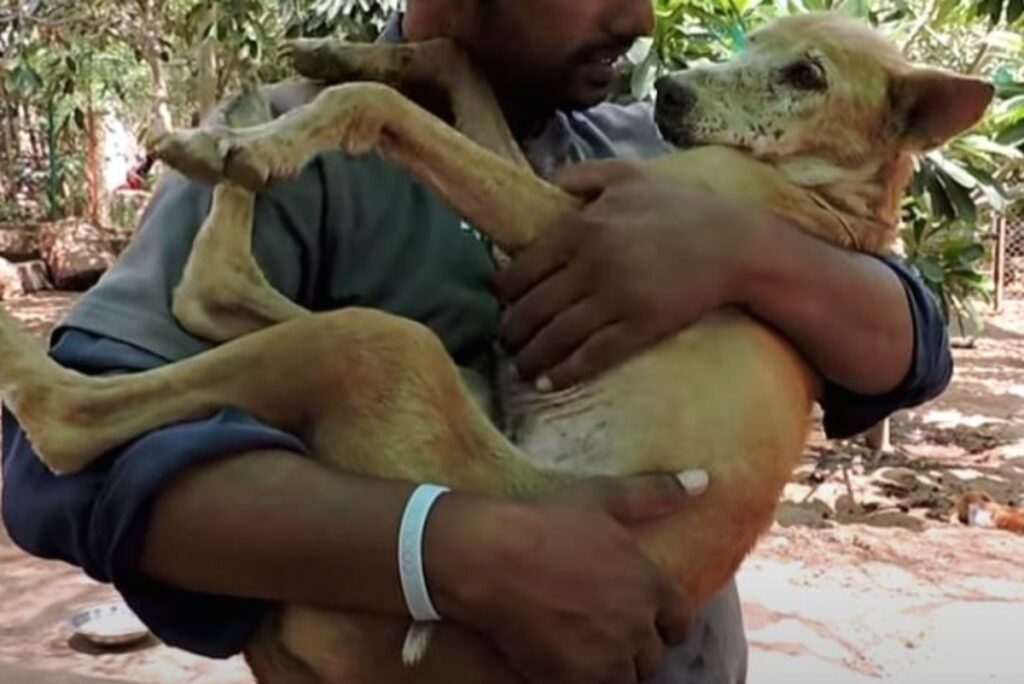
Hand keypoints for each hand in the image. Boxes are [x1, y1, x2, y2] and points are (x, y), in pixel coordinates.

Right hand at [425, 471, 707, 683]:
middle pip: (652, 655)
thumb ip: (655, 494)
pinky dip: (583, 677)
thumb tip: (703, 480)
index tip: (651, 619)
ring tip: (587, 647)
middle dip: (635, 644)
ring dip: (612, 665)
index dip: (666, 622)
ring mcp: (605, 657)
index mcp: (649, 585)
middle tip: (606, 629)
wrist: (492, 559)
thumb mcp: (602, 498)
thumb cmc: (545, 524)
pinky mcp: (572, 679)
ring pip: (625, 677)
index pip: (680, 620)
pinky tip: (563, 656)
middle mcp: (636, 626)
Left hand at [495, 159, 762, 389]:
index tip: (503, 303)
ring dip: (530, 358)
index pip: (521, 269)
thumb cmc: (682, 207)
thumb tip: (544, 184)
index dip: (504, 293)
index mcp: (581, 227)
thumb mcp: (629, 175)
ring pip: (555, 337)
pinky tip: (549, 383)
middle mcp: (591, 264)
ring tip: (521, 368)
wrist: (737, 243)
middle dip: (510, 331)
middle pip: (531, 308)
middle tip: (506, 341)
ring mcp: (616, 298)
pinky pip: (591, 356)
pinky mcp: (640, 327)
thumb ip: (581, 175)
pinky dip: (564, 373)